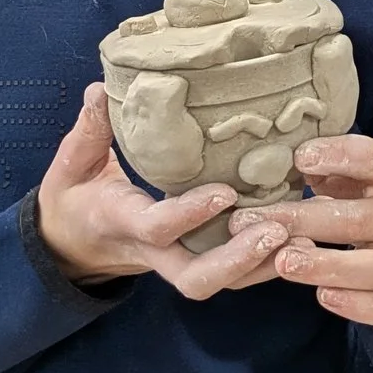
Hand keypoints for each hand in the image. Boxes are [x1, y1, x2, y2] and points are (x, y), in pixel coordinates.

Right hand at [35, 85, 284, 297]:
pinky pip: (232, 275)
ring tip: (303, 235)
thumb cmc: (73, 199)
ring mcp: (175, 263)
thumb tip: (100, 89)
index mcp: (122, 224)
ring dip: (262, 266)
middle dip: (238, 260)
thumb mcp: (71, 164)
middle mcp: (153, 254)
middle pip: (197, 278)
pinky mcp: (193, 261)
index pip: (158, 228)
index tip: (226, 192)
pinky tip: (299, 237)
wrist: (70, 246)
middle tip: (279, 231)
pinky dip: (265, 263)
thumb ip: (89, 129)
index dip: (190, 215)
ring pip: (221, 283)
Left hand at [231, 134, 372, 327]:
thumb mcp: (364, 177)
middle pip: (360, 219)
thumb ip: (332, 170)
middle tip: (259, 223)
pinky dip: (357, 305)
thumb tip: (290, 169)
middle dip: (305, 222)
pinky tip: (323, 296)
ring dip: (327, 266)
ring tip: (285, 263)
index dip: (337, 156)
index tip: (299, 159)